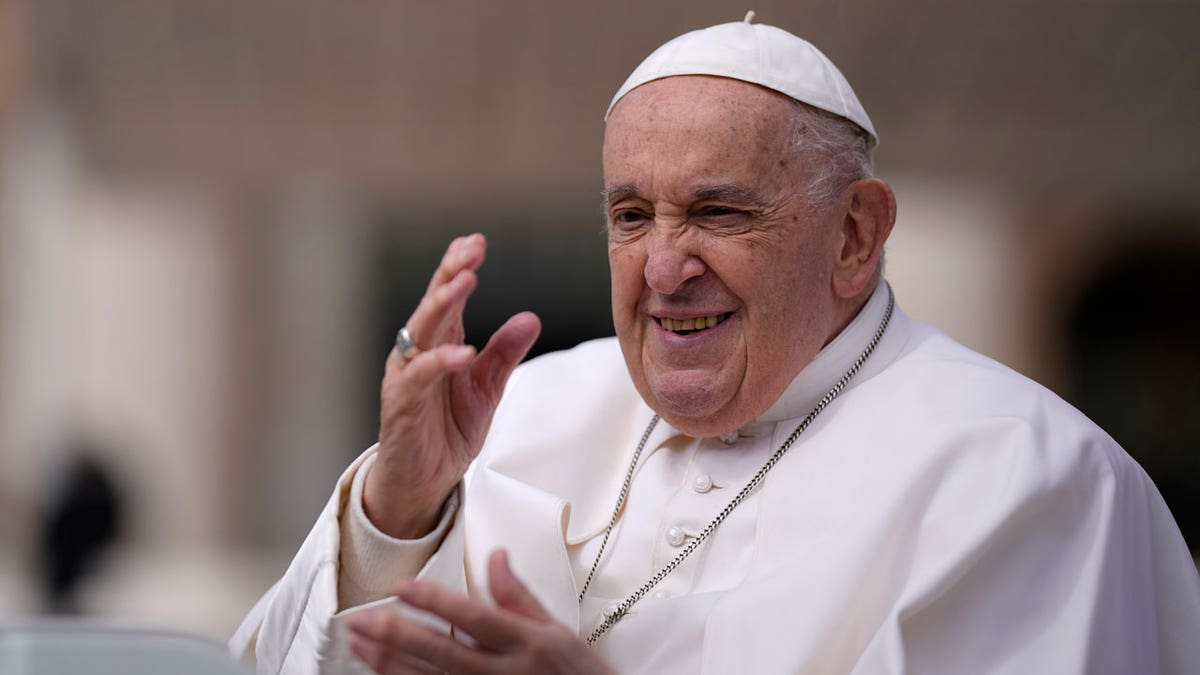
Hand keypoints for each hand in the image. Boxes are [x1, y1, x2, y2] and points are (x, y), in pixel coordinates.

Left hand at [348, 549, 614, 674]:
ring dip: (388, 663)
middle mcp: (502, 673)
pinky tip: (380, 673)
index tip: (404, 586)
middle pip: (441, 652)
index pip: (474, 617)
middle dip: (397, 635)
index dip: (437, 602)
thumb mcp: (556, 630)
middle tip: (361, 619)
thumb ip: (520, 595)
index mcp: (525, 642)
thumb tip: (496, 556)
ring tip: (358, 643)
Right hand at [367, 234, 540, 538]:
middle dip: (450, 273)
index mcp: (439, 343)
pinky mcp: (401, 405)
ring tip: (466, 281)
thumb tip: (531, 317)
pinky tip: (463, 351)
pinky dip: (441, 362)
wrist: (424, 481)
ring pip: (421, 331)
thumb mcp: (487, 387)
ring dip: (442, 304)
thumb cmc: (447, 430)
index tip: (477, 241)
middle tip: (471, 250)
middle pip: (433, 304)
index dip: (458, 267)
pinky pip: (420, 377)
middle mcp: (418, 352)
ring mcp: (407, 376)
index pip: (447, 297)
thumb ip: (504, 353)